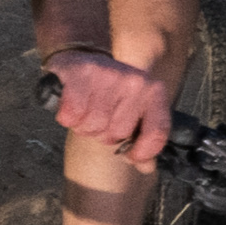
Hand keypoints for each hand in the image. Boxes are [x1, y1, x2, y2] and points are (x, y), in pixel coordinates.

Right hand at [47, 48, 173, 168]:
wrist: (82, 57)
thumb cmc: (109, 92)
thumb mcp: (133, 111)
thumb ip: (142, 139)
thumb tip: (146, 166)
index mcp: (154, 92)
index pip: (157, 132)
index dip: (144, 152)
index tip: (132, 156)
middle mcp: (136, 82)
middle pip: (117, 133)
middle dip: (103, 133)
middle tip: (99, 115)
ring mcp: (110, 76)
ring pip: (94, 126)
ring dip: (84, 125)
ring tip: (85, 109)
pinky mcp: (83, 74)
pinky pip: (73, 116)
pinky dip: (68, 117)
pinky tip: (72, 105)